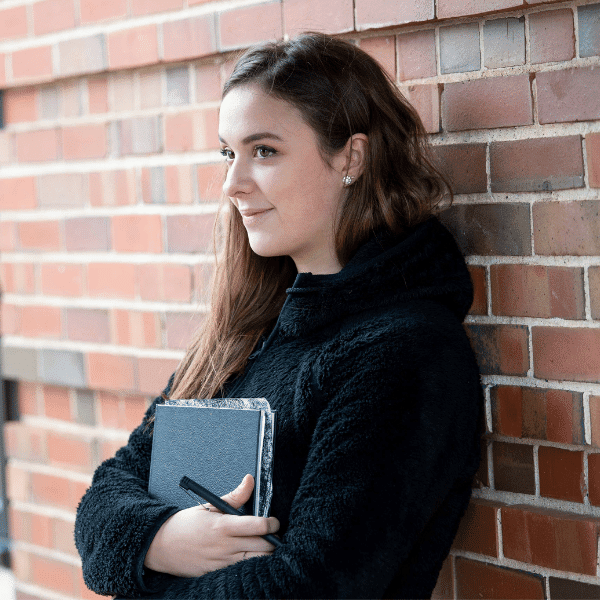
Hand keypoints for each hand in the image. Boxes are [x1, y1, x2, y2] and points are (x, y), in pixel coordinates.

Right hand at [144, 475, 279, 576]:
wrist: (160, 546)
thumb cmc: (185, 524)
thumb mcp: (209, 505)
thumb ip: (234, 496)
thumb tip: (250, 480)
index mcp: (223, 526)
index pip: (258, 526)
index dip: (272, 523)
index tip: (275, 521)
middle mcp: (225, 546)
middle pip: (262, 546)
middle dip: (273, 540)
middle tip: (274, 534)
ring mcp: (222, 562)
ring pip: (256, 562)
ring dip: (265, 554)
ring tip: (266, 545)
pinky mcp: (218, 573)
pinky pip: (242, 570)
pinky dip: (251, 564)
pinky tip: (252, 557)